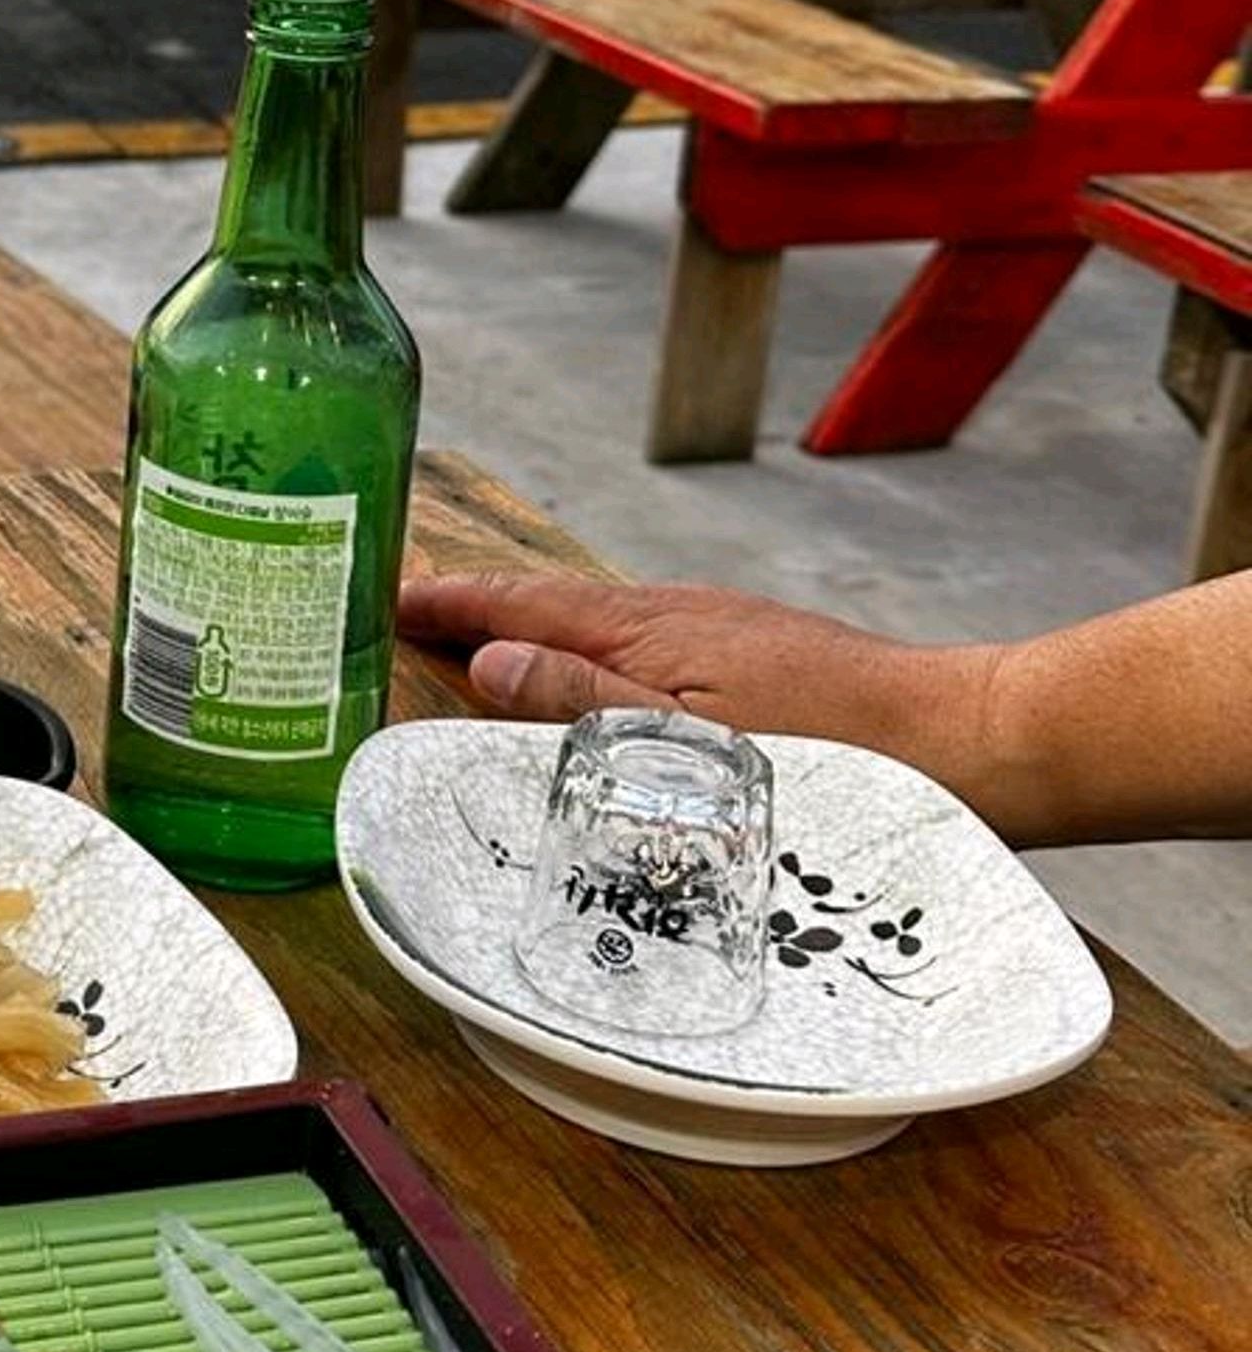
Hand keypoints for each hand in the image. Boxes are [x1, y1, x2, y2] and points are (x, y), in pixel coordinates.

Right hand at [397, 569, 1007, 804]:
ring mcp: (720, 629)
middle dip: (476, 607)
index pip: (521, 603)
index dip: (448, 601)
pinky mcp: (754, 654)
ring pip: (600, 622)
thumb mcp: (693, 745)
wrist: (970, 745)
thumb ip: (587, 702)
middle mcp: (678, 614)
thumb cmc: (840, 757)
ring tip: (476, 647)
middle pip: (552, 602)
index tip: (380, 594)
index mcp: (650, 630)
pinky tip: (597, 681)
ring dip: (531, 629)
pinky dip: (588, 650)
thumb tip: (487, 660)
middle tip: (402, 615)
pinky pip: (642, 641)